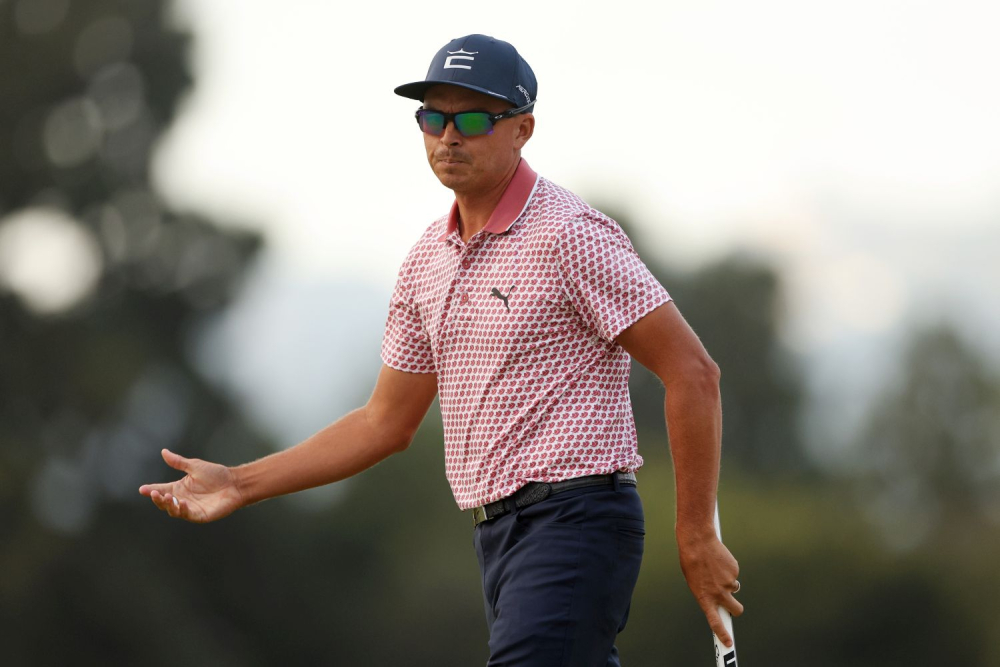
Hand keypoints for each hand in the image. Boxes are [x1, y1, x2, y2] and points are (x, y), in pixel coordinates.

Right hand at [138, 449, 244, 522]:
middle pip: (164, 502)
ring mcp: (190, 508)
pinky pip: (188, 515)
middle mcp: (182, 499)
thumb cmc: (216, 474)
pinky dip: (183, 510)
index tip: (142, 489)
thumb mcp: (195, 466)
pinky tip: (183, 503)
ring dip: (168, 505)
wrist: (234, 483)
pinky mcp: (200, 515)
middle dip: (157, 499)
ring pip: (173, 510)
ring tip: (168, 497)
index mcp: (179, 488)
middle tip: (154, 493)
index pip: (161, 489)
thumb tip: (164, 452)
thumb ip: (178, 462)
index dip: (151, 490)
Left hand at [677, 530, 743, 646]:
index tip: (728, 644)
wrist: (697, 541)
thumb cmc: (691, 562)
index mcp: (704, 598)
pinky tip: (718, 561)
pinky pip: (734, 574)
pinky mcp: (734, 571)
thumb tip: (717, 599)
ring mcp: (728, 583)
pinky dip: (728, 570)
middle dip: (735, 608)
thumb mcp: (694, 582)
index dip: (723, 634)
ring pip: (735, 588)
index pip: (715, 622)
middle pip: (736, 610)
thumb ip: (706, 593)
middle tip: (730, 601)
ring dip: (729, 583)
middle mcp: (718, 593)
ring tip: (715, 570)